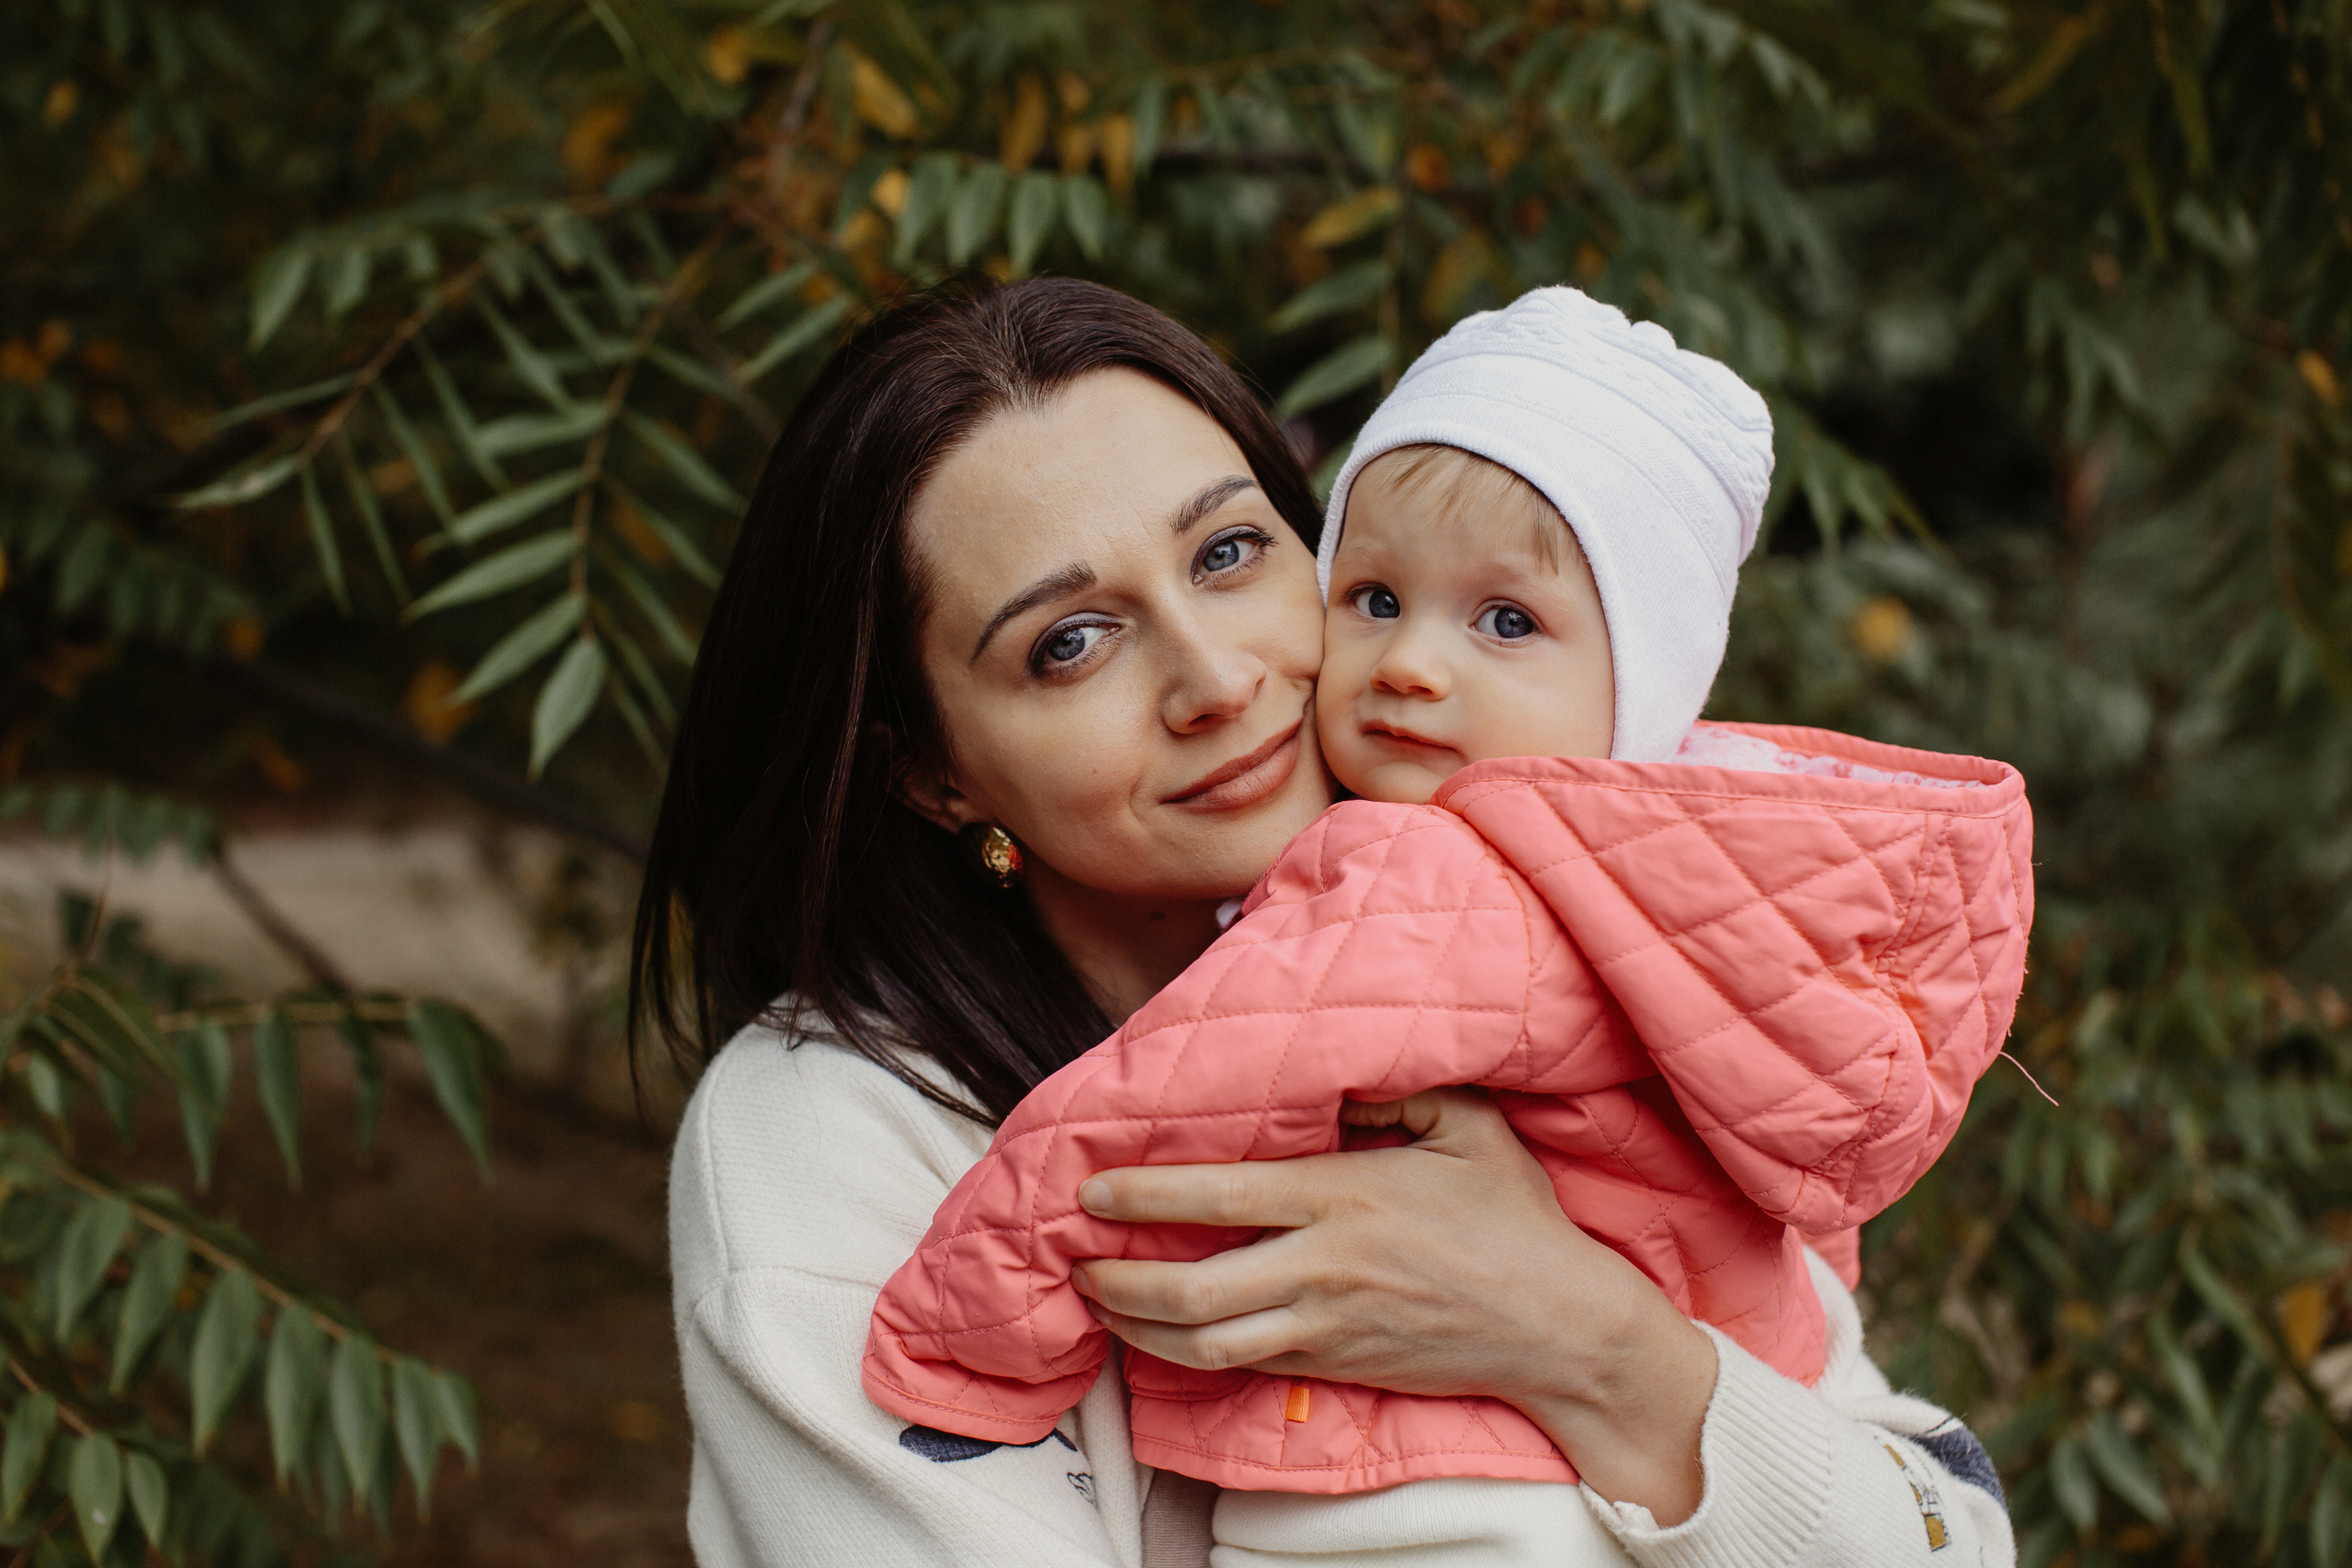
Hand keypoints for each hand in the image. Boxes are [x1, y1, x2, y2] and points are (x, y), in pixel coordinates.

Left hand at [1071, 1088, 1717, 1522]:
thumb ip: (1396, 1090)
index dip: (1145, 1193)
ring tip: (1100, 1299)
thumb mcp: (1469, 1125)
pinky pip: (1242, 1367)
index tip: (1092, 1187)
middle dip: (1118, 1278)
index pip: (1221, 1195)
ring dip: (1138, 1326)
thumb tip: (1333, 1075)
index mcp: (1346, 1197)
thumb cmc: (1515, 1219)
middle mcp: (1325, 1267)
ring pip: (1205, 1342)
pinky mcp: (1335, 1367)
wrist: (1561, 1328)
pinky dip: (1187, 1355)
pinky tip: (1159, 1334)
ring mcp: (1327, 1327)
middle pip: (1192, 1288)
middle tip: (1078, 1258)